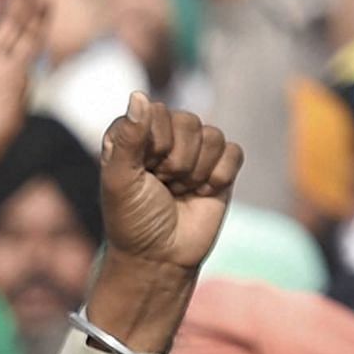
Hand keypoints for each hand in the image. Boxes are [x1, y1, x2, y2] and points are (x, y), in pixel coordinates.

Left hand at [96, 92, 240, 270]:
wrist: (159, 259)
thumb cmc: (132, 221)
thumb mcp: (120, 180)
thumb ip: (128, 138)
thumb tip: (139, 94)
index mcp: (134, 134)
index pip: (156, 112)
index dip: (155, 144)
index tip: (144, 171)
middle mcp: (164, 137)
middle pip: (189, 122)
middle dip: (177, 161)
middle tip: (163, 185)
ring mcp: (194, 151)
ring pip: (212, 136)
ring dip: (196, 172)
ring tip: (179, 191)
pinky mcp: (220, 168)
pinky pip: (233, 153)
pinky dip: (219, 177)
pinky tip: (202, 194)